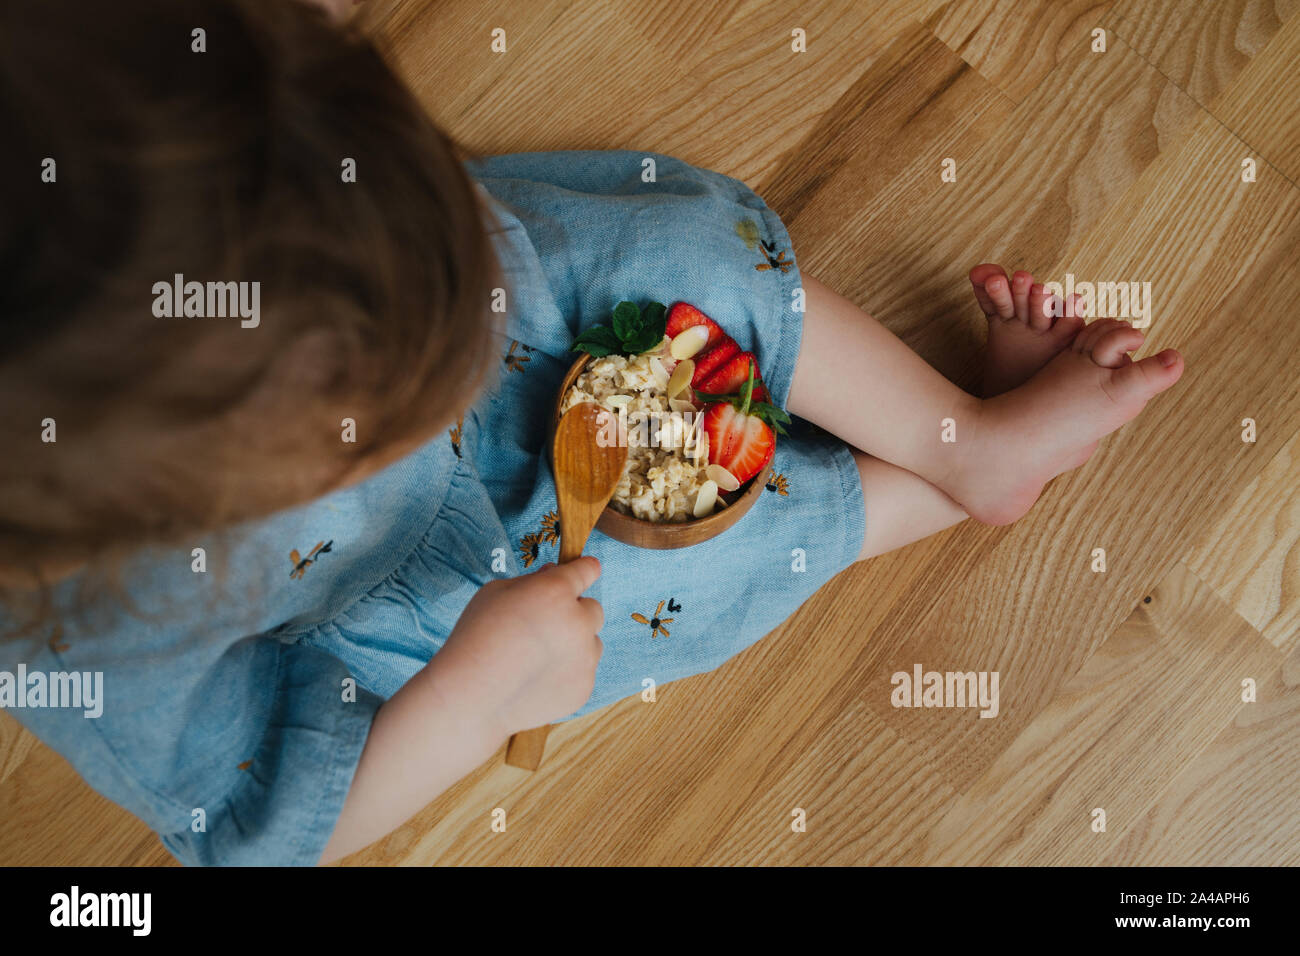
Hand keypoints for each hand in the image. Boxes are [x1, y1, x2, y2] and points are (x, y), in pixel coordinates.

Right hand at [429, 557, 604, 737]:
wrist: (470, 698)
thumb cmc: (475, 638)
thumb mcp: (495, 593)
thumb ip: (531, 581)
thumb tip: (553, 574)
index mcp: (556, 592)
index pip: (587, 570)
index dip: (584, 569)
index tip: (586, 570)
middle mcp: (578, 623)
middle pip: (593, 609)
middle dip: (574, 612)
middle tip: (545, 624)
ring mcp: (584, 658)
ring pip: (591, 643)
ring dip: (573, 644)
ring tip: (538, 657)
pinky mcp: (583, 687)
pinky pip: (583, 671)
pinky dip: (567, 672)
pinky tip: (537, 678)